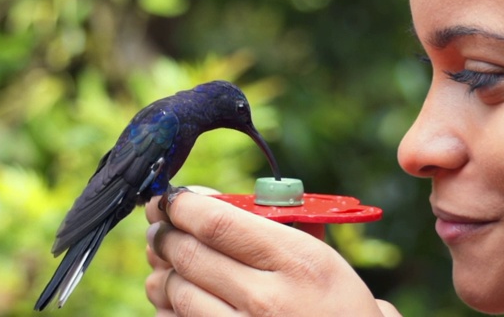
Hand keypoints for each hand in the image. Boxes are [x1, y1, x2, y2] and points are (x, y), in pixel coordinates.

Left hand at [145, 192, 400, 315]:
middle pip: (189, 254)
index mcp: (298, 262)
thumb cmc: (343, 312)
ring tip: (163, 262)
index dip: (183, 206)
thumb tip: (217, 201)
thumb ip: (281, 229)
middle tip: (160, 226)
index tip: (171, 199)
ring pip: (177, 292)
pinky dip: (167, 308)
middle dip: (165, 234)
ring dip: (162, 272)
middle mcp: (267, 299)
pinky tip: (174, 299)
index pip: (218, 223)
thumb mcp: (327, 263)